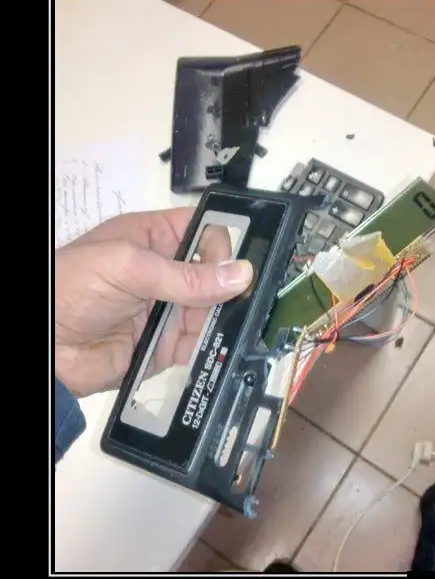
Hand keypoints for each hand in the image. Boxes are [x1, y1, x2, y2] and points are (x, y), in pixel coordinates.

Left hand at [55, 208, 252, 397]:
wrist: (45, 347)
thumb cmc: (75, 288)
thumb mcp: (128, 267)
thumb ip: (185, 275)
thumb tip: (241, 274)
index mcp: (152, 238)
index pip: (203, 230)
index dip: (221, 244)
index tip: (229, 266)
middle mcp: (165, 272)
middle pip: (214, 273)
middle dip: (230, 285)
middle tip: (246, 300)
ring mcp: (167, 310)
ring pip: (213, 309)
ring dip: (224, 317)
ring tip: (234, 324)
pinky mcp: (167, 346)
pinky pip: (199, 343)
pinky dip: (212, 346)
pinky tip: (222, 345)